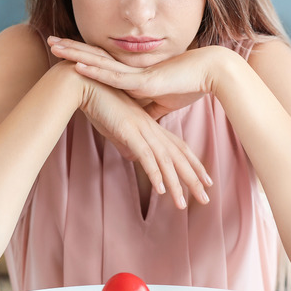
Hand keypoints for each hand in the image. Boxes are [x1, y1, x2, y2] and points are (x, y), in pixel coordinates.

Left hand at [49, 37, 219, 119]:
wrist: (213, 74)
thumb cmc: (192, 85)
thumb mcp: (165, 103)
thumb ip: (149, 110)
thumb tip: (141, 123)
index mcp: (134, 75)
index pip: (103, 64)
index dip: (83, 56)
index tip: (65, 51)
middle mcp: (131, 70)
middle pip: (95, 57)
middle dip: (72, 49)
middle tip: (50, 40)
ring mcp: (135, 74)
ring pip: (98, 62)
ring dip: (75, 54)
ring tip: (54, 45)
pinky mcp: (143, 82)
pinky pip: (113, 77)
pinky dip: (94, 71)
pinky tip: (76, 65)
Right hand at [69, 62, 211, 207]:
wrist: (85, 85)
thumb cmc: (98, 105)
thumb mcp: (115, 128)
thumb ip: (126, 143)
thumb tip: (133, 158)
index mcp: (150, 126)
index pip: (178, 148)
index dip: (193, 164)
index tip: (205, 179)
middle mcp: (151, 128)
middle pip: (178, 156)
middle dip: (193, 178)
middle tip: (206, 198)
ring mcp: (141, 129)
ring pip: (165, 161)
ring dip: (175, 184)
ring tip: (182, 205)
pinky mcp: (129, 131)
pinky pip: (146, 156)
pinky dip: (155, 174)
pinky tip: (161, 190)